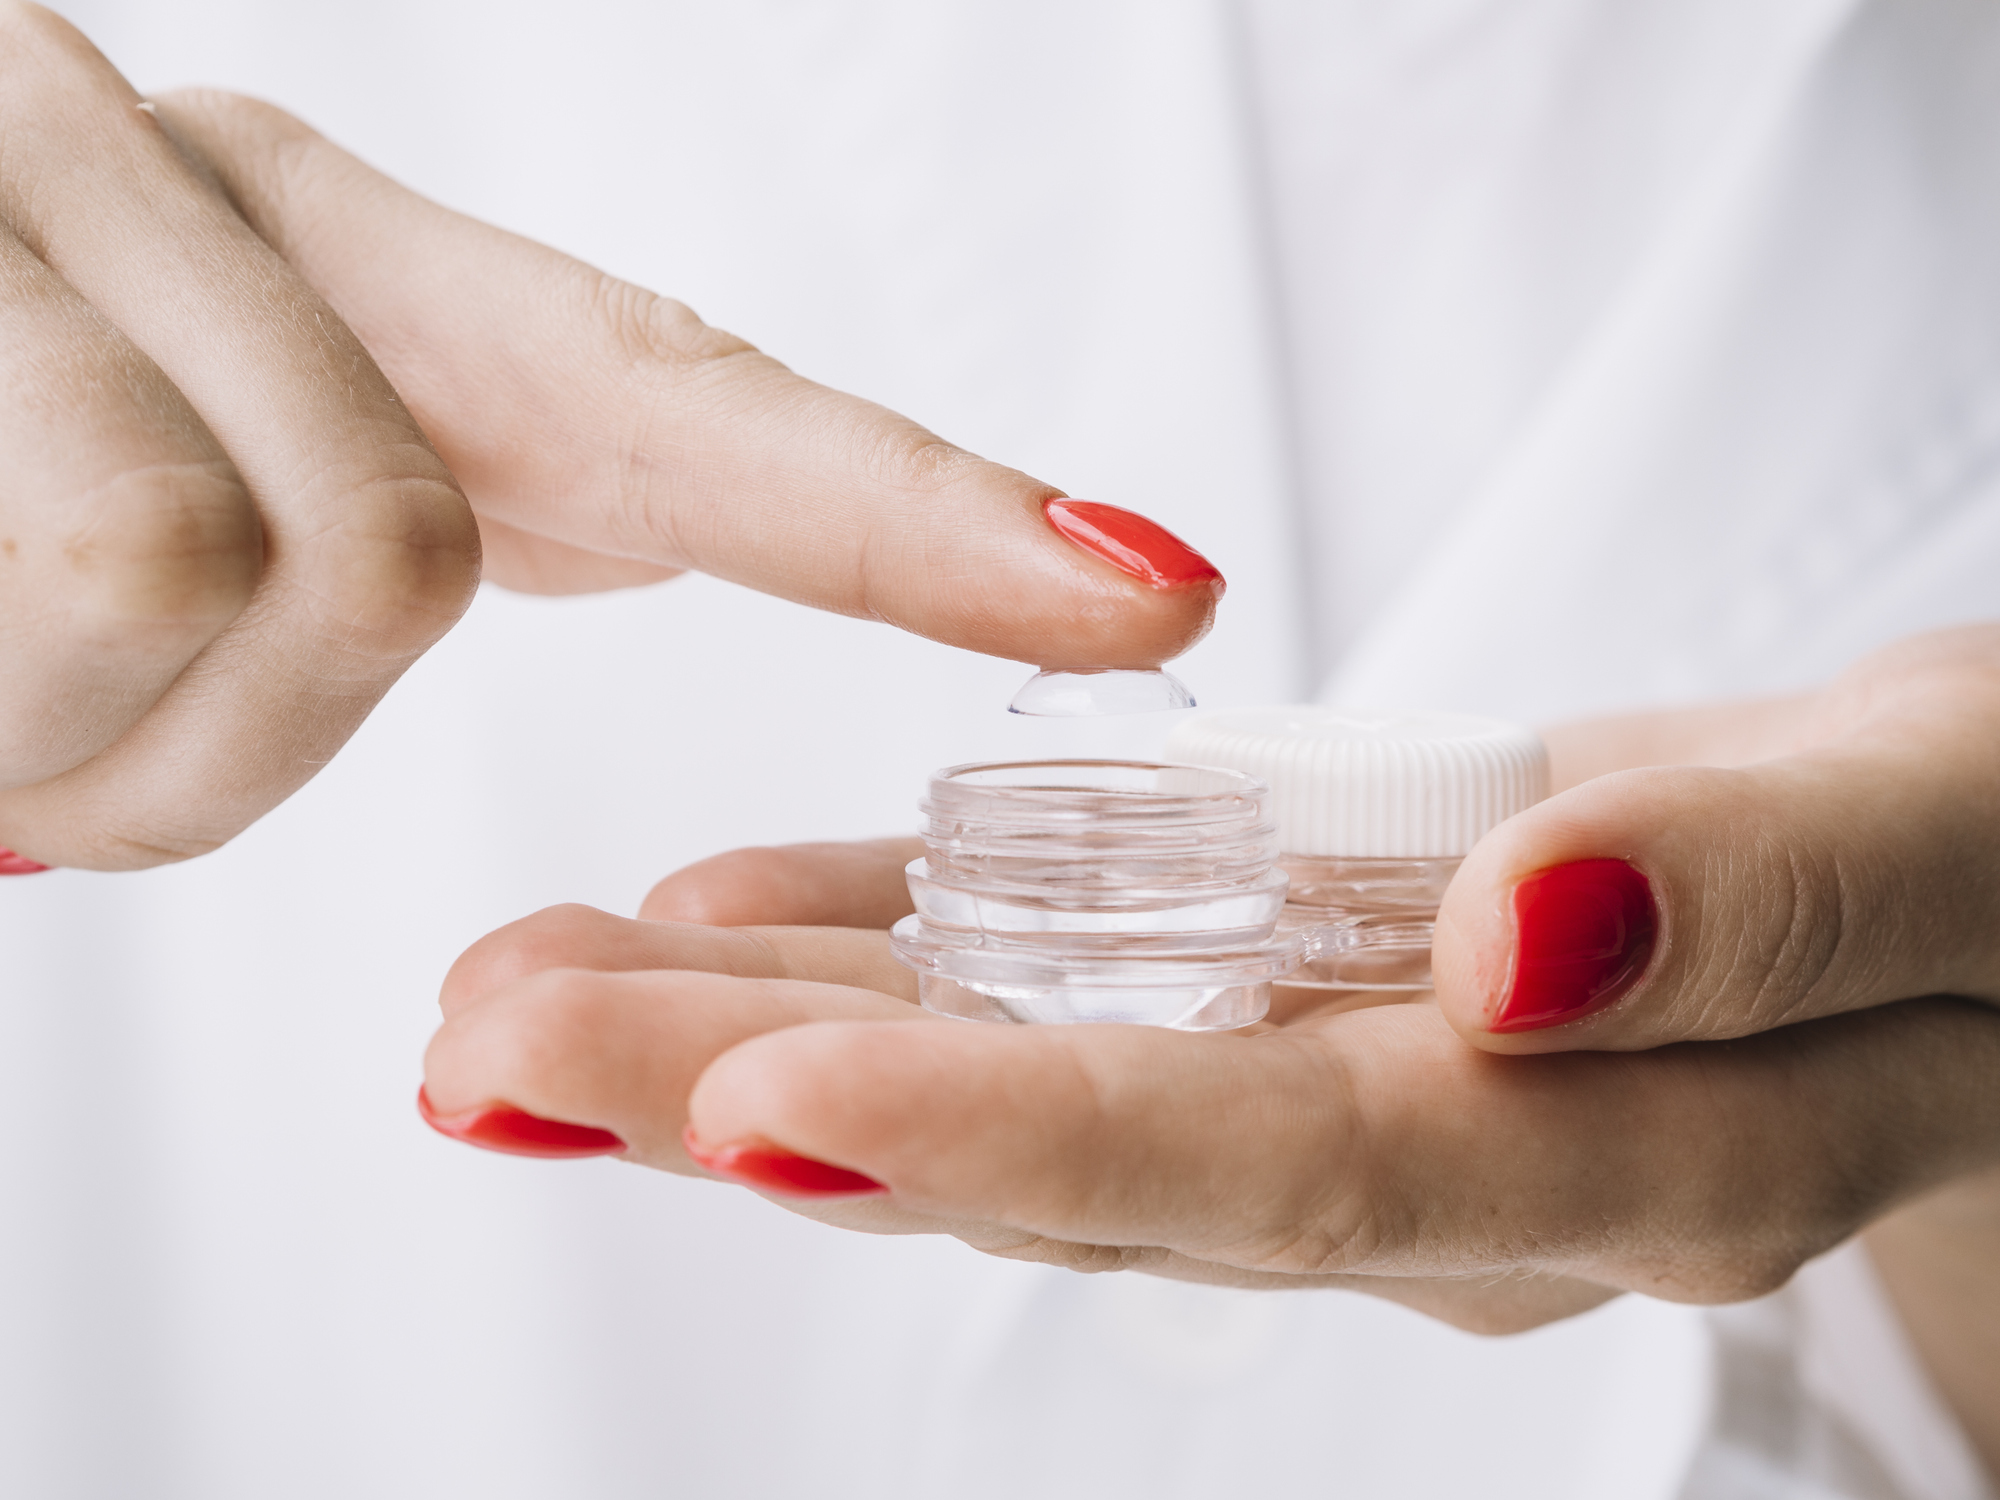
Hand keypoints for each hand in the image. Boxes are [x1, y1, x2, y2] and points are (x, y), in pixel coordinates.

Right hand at [0, 6, 1218, 868]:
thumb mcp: (204, 497)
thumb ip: (406, 498)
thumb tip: (498, 553)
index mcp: (352, 267)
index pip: (694, 402)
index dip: (927, 519)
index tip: (1149, 593)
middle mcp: (212, 186)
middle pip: (395, 554)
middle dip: (237, 736)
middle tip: (92, 733)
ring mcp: (36, 220)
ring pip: (205, 576)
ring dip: (100, 738)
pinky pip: (58, 605)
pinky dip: (7, 733)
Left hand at [421, 626, 1999, 1330]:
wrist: (1967, 872)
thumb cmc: (1988, 861)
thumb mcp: (1946, 833)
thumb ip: (1756, 899)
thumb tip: (1517, 944)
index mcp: (1605, 1146)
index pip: (1284, 1166)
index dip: (1026, 1144)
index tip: (761, 1104)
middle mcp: (1432, 1154)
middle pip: (1072, 1146)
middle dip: (769, 1111)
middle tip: (497, 1057)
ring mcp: (1340, 1082)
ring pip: (1020, 1068)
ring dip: (760, 1035)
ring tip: (522, 995)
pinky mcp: (1297, 988)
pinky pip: (1070, 975)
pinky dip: (888, 938)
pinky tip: (717, 916)